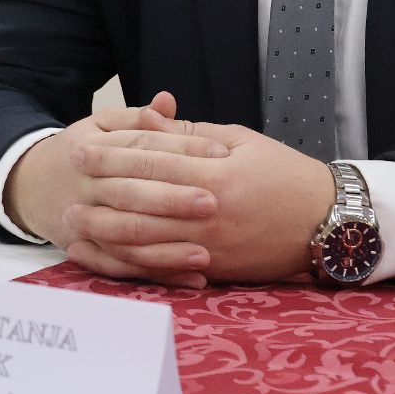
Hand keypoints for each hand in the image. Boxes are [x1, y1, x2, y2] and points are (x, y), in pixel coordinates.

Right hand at [4, 92, 229, 287]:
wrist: (30, 184)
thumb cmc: (81, 152)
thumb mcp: (101, 125)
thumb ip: (137, 117)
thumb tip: (168, 101)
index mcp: (93, 147)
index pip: (142, 146)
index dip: (182, 148)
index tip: (221, 154)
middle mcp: (85, 184)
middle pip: (130, 191)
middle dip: (171, 198)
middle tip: (212, 202)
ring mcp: (82, 219)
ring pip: (123, 234)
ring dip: (164, 246)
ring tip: (205, 253)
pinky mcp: (83, 248)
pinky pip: (120, 266)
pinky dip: (155, 274)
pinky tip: (189, 278)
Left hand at [64, 110, 335, 284]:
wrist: (328, 223)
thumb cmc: (284, 175)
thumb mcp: (242, 142)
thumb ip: (192, 136)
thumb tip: (150, 122)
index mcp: (215, 174)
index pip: (153, 163)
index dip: (112, 155)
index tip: (81, 147)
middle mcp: (209, 213)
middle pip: (141, 202)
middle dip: (99, 190)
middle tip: (67, 178)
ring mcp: (210, 246)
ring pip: (146, 240)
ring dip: (104, 231)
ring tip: (72, 221)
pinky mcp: (214, 271)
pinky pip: (163, 268)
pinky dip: (130, 264)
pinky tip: (104, 256)